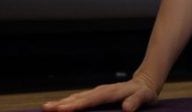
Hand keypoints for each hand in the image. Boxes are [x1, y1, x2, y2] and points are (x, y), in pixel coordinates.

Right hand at [41, 74, 158, 111]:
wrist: (144, 83)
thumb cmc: (145, 93)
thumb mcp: (145, 97)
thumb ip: (136, 101)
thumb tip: (127, 108)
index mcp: (112, 92)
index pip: (93, 99)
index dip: (79, 104)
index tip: (65, 109)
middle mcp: (102, 90)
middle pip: (80, 97)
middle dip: (64, 103)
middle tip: (47, 109)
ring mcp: (97, 92)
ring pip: (77, 97)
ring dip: (62, 102)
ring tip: (46, 108)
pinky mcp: (95, 95)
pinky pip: (79, 98)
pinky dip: (67, 102)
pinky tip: (57, 107)